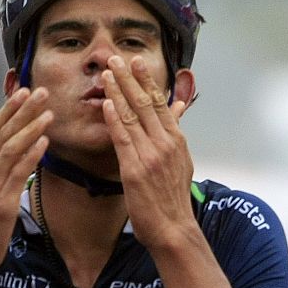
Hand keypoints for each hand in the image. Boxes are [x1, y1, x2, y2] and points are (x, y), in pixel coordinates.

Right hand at [0, 87, 52, 273]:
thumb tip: (16, 155)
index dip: (8, 108)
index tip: (24, 90)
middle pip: (4, 132)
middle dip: (23, 110)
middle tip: (41, 91)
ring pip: (11, 148)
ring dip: (31, 127)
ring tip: (49, 112)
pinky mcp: (2, 203)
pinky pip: (17, 173)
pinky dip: (31, 155)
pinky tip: (44, 142)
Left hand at [100, 55, 195, 249]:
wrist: (173, 228)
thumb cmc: (173, 199)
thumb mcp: (182, 161)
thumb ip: (176, 134)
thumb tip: (178, 109)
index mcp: (176, 140)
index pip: (160, 103)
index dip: (147, 80)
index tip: (137, 62)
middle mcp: (165, 143)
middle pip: (146, 103)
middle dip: (130, 79)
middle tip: (116, 58)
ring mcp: (151, 155)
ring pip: (132, 116)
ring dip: (118, 92)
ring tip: (106, 74)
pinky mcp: (135, 169)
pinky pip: (123, 138)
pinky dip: (114, 118)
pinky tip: (106, 103)